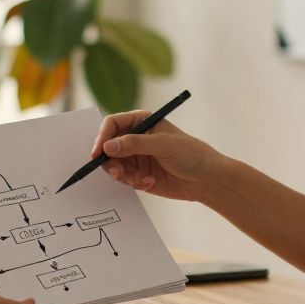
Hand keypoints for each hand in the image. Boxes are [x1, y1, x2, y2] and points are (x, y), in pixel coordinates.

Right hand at [90, 110, 226, 202]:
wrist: (206, 180)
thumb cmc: (190, 154)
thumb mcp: (163, 145)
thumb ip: (134, 144)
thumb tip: (108, 146)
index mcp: (142, 121)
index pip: (113, 124)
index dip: (102, 137)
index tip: (98, 153)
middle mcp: (135, 137)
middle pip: (108, 146)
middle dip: (110, 161)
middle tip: (118, 173)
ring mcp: (136, 156)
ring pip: (113, 165)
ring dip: (123, 174)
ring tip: (140, 179)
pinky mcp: (138, 174)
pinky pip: (123, 178)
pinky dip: (132, 182)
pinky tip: (149, 182)